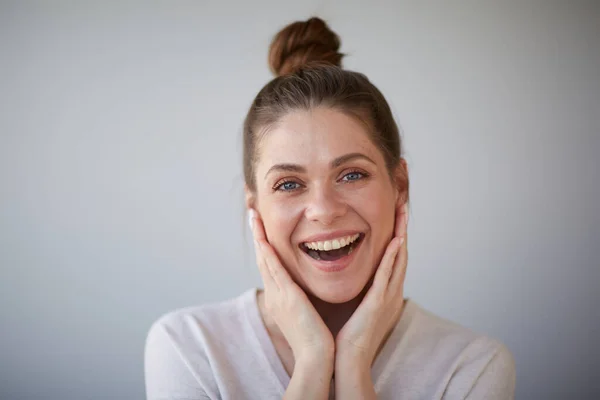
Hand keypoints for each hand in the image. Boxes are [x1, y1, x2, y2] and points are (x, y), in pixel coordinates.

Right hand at [249, 209, 334, 363]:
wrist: (316, 357)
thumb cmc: (316, 339)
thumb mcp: (306, 313)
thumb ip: (304, 299)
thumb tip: (307, 290)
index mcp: (279, 297)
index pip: (269, 265)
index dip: (264, 244)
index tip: (261, 227)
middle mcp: (274, 293)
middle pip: (262, 257)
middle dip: (257, 234)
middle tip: (252, 213)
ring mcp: (277, 295)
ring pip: (264, 259)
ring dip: (258, 236)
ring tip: (254, 216)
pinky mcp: (286, 296)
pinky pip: (274, 269)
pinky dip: (267, 252)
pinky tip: (263, 237)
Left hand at [335, 202, 408, 368]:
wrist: (350, 357)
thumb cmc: (351, 334)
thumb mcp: (359, 305)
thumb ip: (361, 288)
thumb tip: (354, 273)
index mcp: (385, 290)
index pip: (393, 256)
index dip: (396, 234)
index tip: (395, 213)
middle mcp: (390, 290)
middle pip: (401, 252)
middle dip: (403, 228)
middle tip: (403, 204)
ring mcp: (387, 296)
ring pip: (398, 259)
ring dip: (402, 235)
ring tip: (403, 213)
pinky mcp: (379, 302)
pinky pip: (387, 275)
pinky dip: (393, 257)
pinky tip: (396, 241)